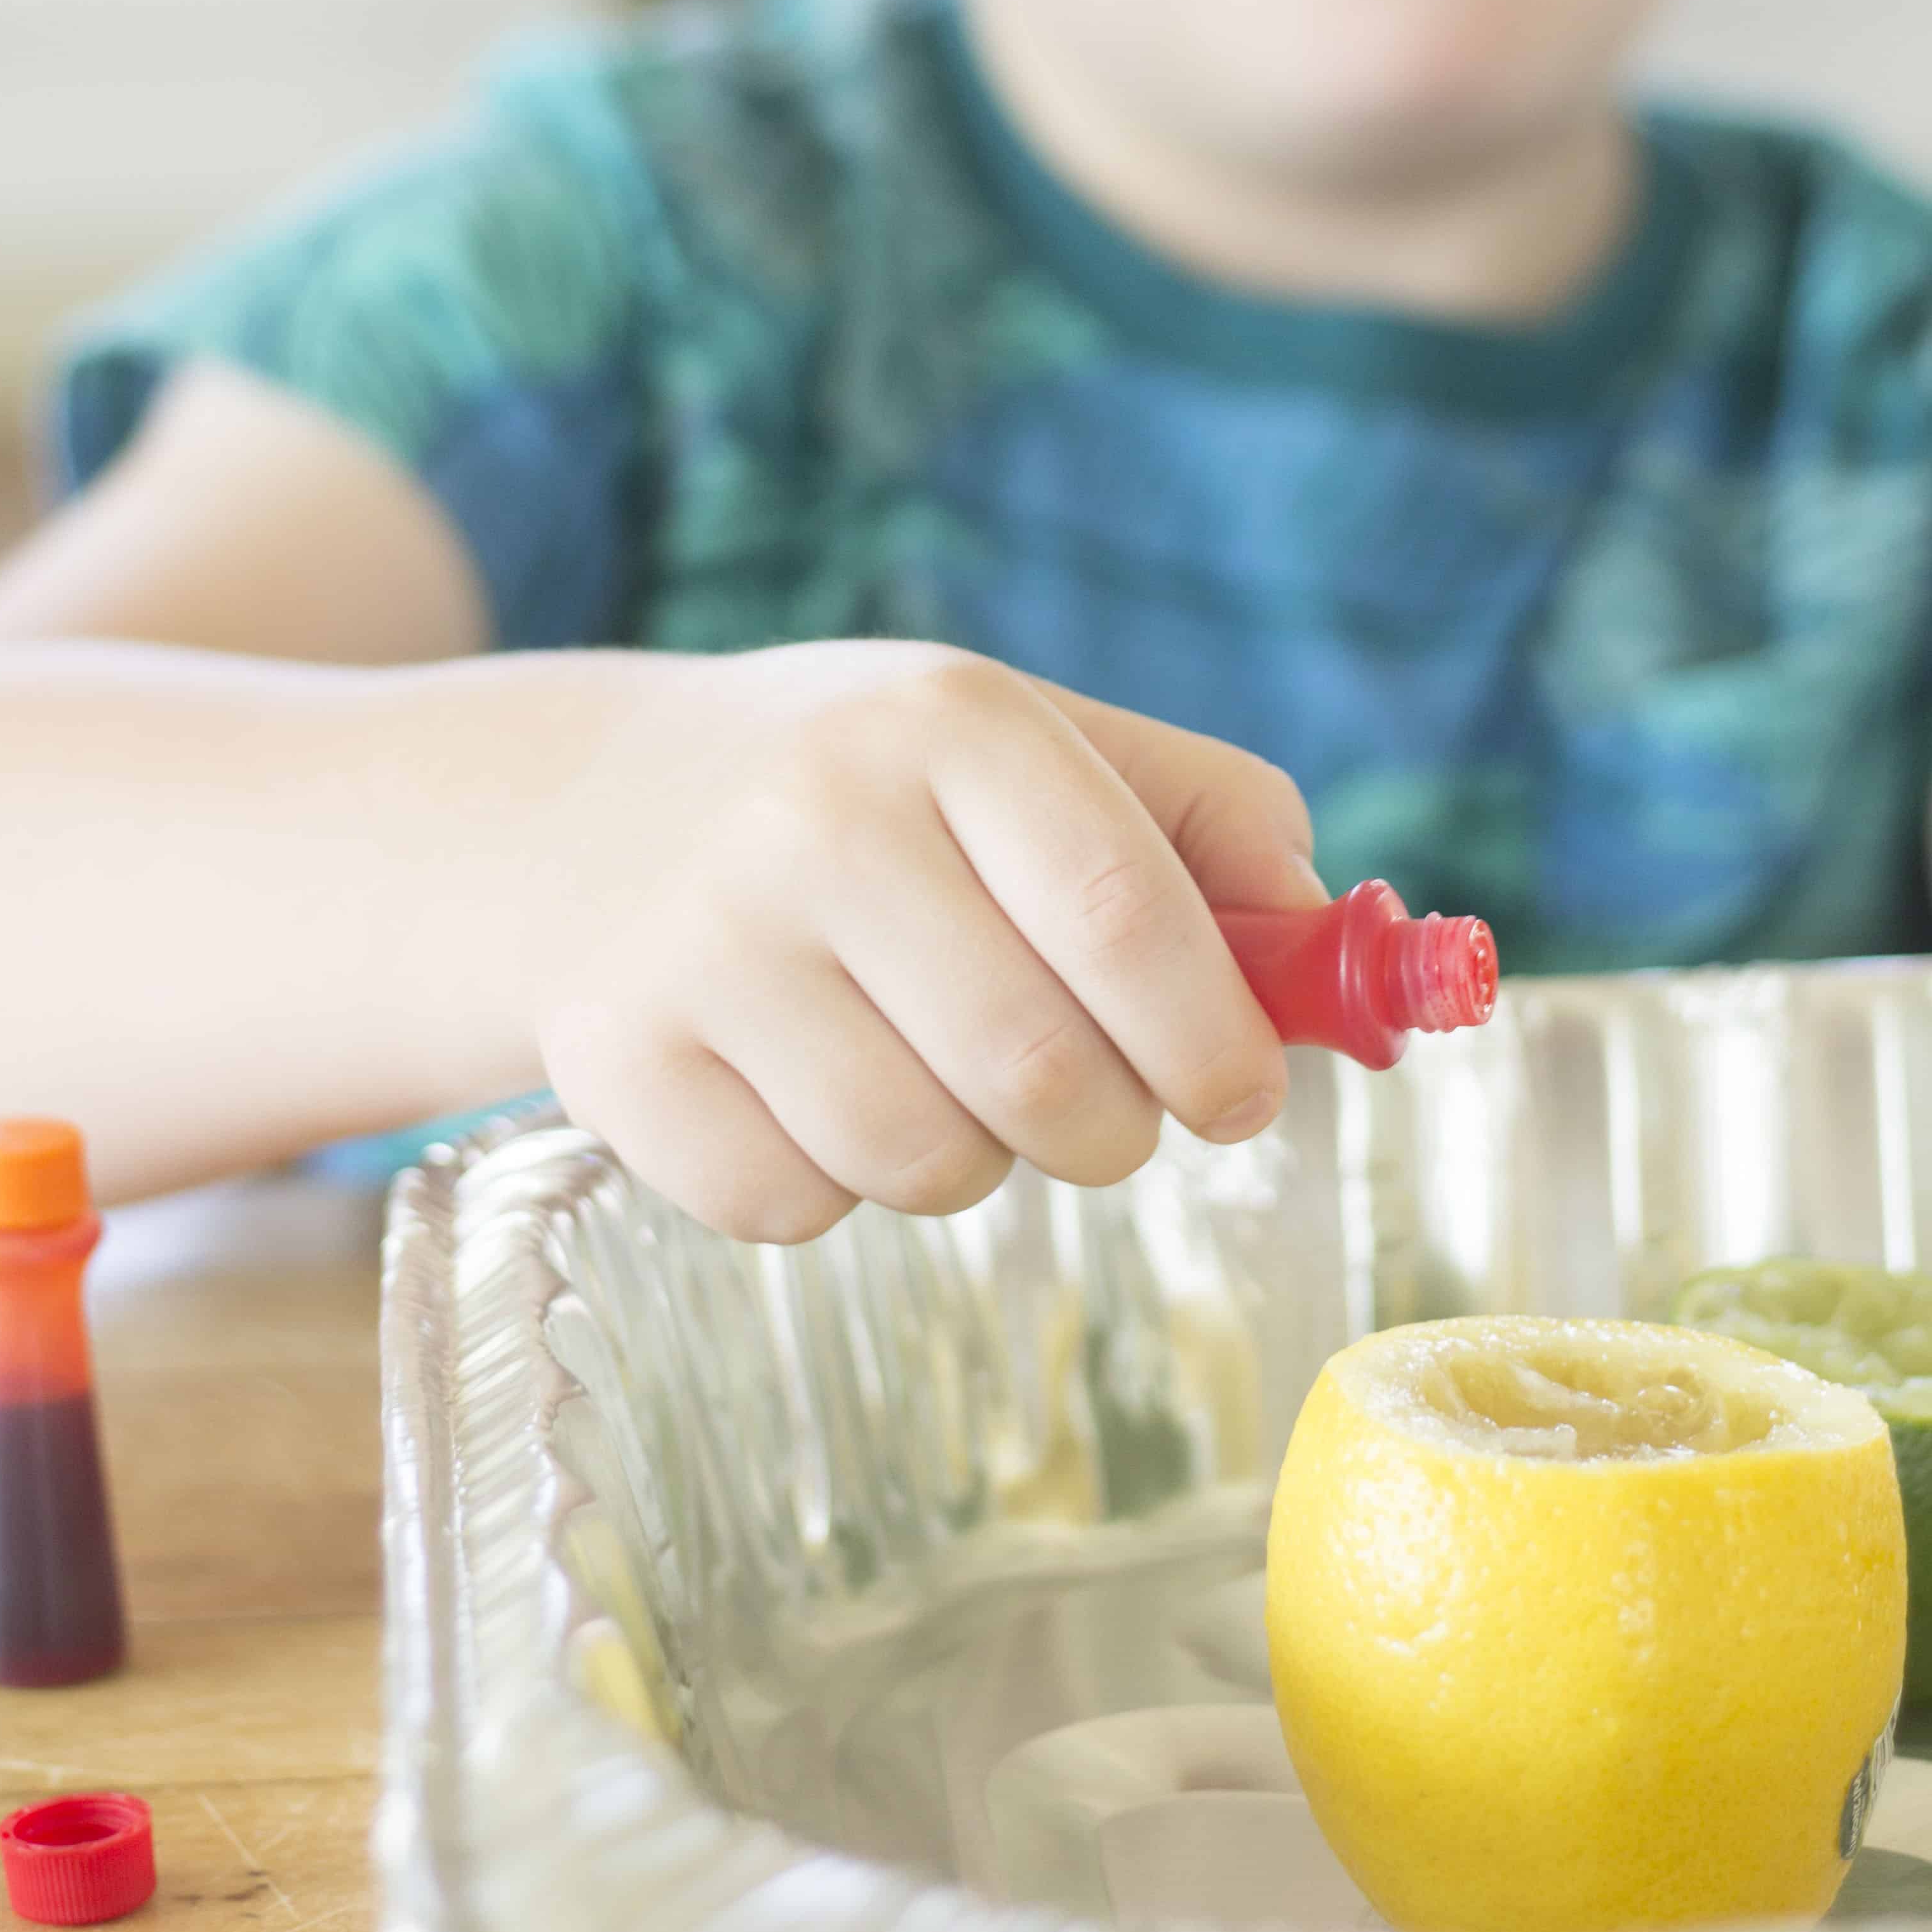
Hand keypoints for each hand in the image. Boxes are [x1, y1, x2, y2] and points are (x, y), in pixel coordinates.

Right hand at [522, 642, 1322, 1241]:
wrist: (589, 808)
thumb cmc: (872, 786)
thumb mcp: (1034, 742)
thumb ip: (1210, 823)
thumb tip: (1342, 967)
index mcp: (949, 721)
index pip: (1125, 915)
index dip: (1213, 1039)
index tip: (1241, 1098)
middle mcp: (816, 816)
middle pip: (1040, 1072)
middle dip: (1111, 1129)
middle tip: (1104, 1111)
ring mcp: (702, 942)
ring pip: (925, 1162)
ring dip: (976, 1162)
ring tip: (942, 1079)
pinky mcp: (617, 1059)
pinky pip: (798, 1210)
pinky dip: (837, 1188)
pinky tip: (809, 1090)